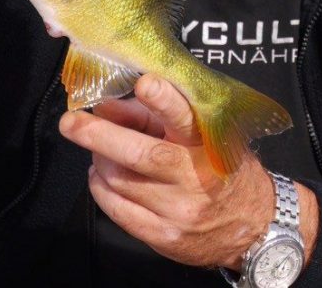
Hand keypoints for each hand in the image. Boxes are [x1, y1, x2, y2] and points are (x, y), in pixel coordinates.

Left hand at [59, 75, 317, 270]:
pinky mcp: (164, 237)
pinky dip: (100, 189)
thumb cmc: (221, 167)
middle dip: (99, 135)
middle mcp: (194, 177)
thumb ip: (154, 117)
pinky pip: (117, 210)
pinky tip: (101, 176)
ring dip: (99, 160)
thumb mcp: (201, 133)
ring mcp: (179, 210)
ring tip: (98, 150)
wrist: (251, 225)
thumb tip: (107, 106)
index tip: (144, 84)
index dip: (165, 101)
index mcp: (207, 144)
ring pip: (120, 180)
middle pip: (139, 154)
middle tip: (71, 121)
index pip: (186, 119)